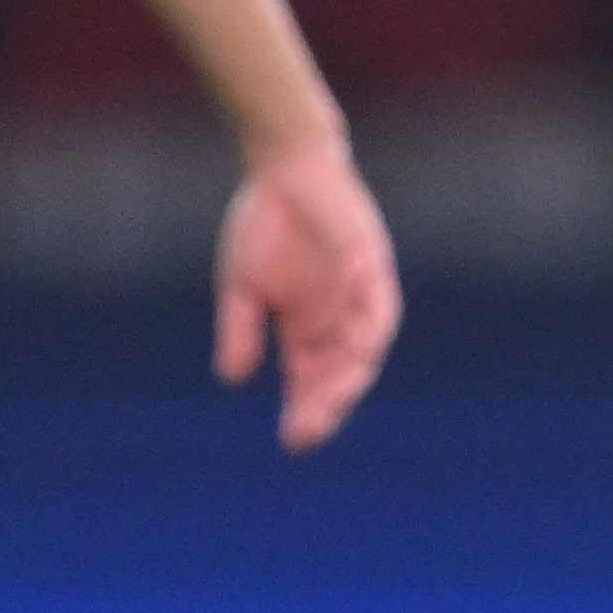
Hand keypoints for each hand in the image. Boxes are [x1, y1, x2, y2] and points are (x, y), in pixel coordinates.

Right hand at [215, 143, 399, 451]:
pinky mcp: (372, 264)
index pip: (313, 382)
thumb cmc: (264, 225)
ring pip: (363, 348)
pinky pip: (379, 303)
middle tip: (308, 435)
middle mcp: (339, 318)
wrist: (282, 168)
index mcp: (308, 328)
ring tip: (330, 406)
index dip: (306, 411)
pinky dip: (369, 327)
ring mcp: (359, 293)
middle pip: (340, 374)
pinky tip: (358, 350)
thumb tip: (234, 380)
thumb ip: (241, 331)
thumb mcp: (242, 287)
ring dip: (348, 377)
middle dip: (326, 405)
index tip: (294, 443)